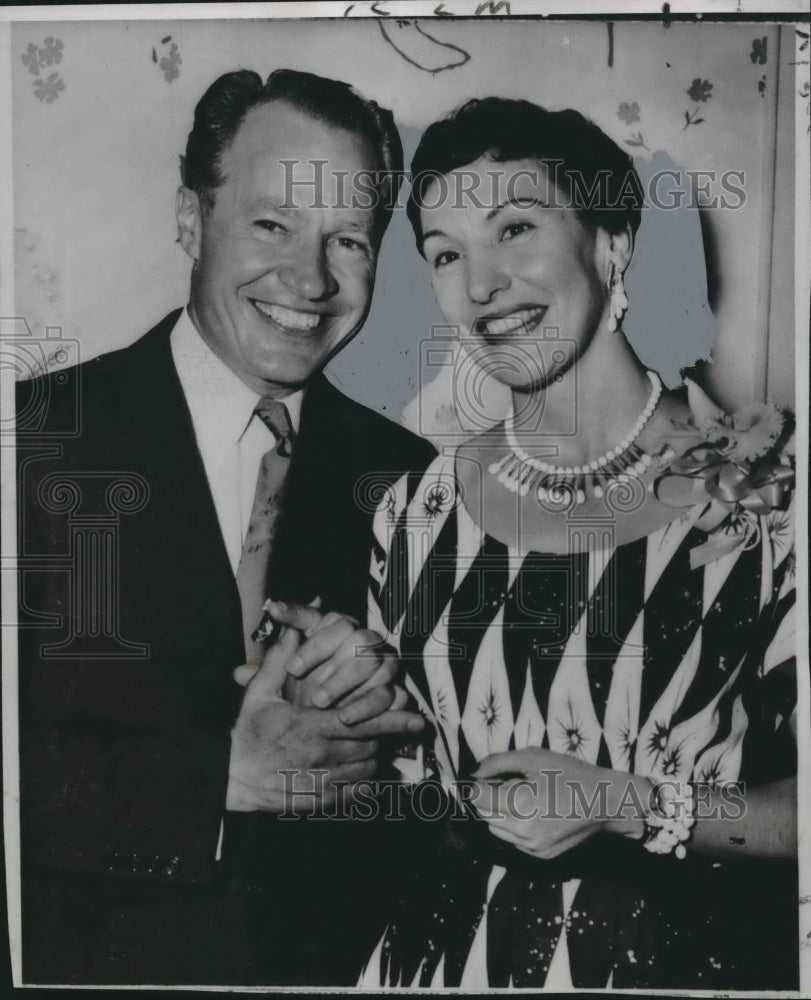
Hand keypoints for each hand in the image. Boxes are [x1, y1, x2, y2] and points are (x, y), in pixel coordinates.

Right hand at [227, 626, 424, 812]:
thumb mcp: (260, 692)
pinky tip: (365, 770)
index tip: (415, 717)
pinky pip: (357, 790)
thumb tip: (292, 624)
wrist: (230, 777)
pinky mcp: (321, 799)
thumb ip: (280, 657)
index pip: (362, 721)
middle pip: (371, 743)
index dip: (392, 719)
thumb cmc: (246, 733)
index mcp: (311, 726)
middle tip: (411, 726)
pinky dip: (366, 780)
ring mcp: (323, 780)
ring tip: (376, 741)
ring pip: (367, 765)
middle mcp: (322, 754)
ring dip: (375, 752)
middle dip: (388, 732)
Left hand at [235, 600, 405, 724]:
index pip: (333, 623)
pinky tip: (348, 718)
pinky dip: (370, 705)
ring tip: (326, 707)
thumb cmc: (307, 692)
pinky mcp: (396, 688)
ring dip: (350, 685)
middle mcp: (363, 640)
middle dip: (334, 668)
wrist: (335, 720)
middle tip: (312, 695)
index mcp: (336, 629)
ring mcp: (384, 662)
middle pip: (358, 639)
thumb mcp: (284, 683)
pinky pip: (391, 692)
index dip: (314, 645)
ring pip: (375, 663)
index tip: (293, 669)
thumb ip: (266, 676)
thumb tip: (237, 673)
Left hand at [472, 748, 651, 859]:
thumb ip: (498, 763)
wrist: (606, 803)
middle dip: (488, 798)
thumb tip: (473, 772)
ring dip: (499, 813)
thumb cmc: (570, 774)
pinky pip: (514, 840)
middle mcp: (522, 831)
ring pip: (496, 829)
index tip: (485, 776)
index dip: (477, 785)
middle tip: (508, 783)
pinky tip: (534, 811)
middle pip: (484, 815)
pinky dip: (514, 826)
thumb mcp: (533, 758)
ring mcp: (532, 847)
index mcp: (520, 805)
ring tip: (522, 797)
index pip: (477, 799)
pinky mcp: (541, 855)